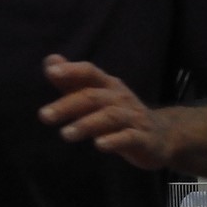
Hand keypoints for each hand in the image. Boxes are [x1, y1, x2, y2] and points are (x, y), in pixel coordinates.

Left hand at [38, 54, 171, 170]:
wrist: (163, 135)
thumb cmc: (121, 113)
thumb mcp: (97, 95)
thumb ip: (72, 81)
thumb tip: (49, 61)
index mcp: (108, 85)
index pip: (89, 72)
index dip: (72, 70)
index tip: (51, 72)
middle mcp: (121, 98)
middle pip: (93, 97)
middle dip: (68, 104)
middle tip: (44, 115)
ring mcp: (133, 118)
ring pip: (110, 117)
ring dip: (87, 124)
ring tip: (65, 134)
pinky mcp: (143, 139)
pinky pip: (129, 137)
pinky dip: (114, 140)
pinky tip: (99, 145)